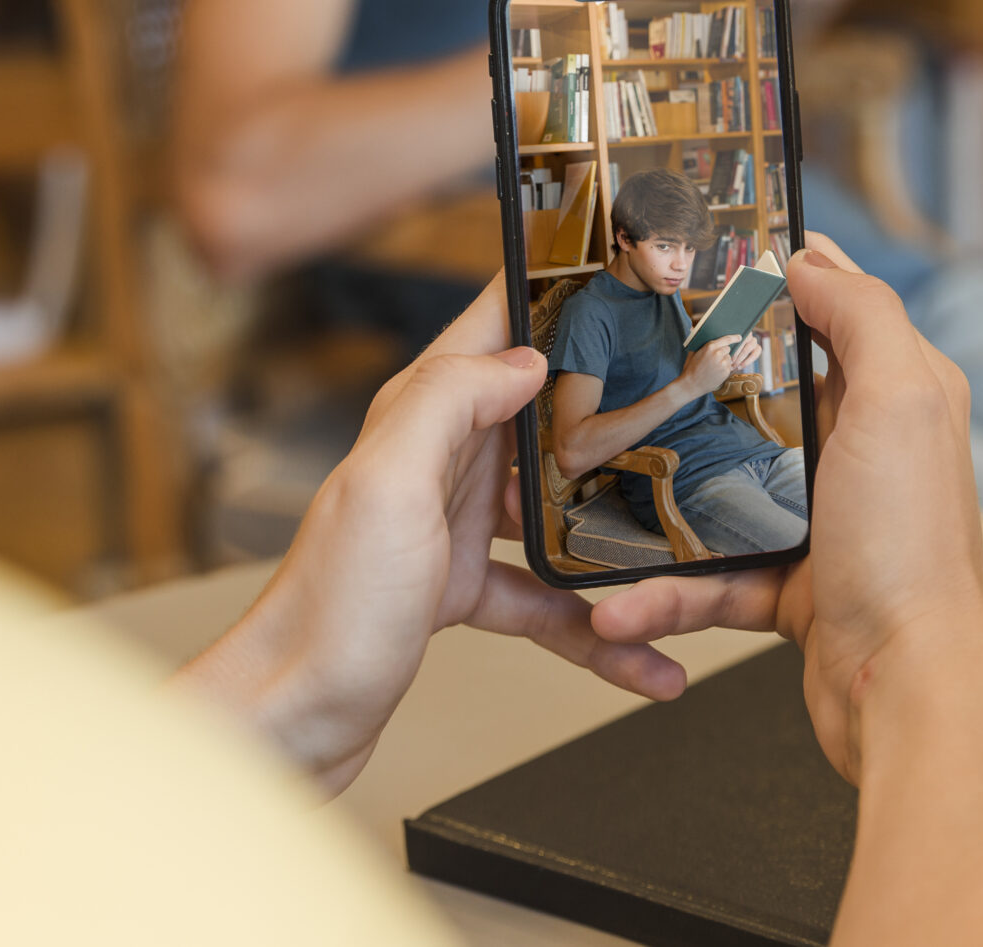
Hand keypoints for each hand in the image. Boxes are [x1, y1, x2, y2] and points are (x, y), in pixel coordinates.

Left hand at [176, 278, 688, 789]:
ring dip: (619, 528)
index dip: (552, 288)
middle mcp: (440, 461)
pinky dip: (597, 627)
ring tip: (682, 539)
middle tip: (693, 398)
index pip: (494, 325)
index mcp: (421, 417)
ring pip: (561, 506)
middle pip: (548, 414)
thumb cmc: (326, 610)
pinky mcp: (462, 590)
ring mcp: (454, 526)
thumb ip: (448, 402)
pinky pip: (549, 600)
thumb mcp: (386, 484)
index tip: (619, 263)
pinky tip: (643, 658)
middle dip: (618, 407)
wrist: (290, 719)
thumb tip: (527, 355)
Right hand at [592, 234, 982, 782]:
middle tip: (624, 369)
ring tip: (597, 502)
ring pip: (718, 489)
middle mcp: (863, 452)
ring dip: (656, 507)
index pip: (832, 311)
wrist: (905, 690)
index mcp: (897, 395)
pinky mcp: (789, 585)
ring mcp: (822, 521)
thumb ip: (863, 317)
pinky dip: (662, 593)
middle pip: (760, 395)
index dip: (774, 281)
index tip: (703, 261)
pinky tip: (620, 605)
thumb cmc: (912, 553)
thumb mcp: (901, 403)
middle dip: (689, 387)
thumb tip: (811, 260)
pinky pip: (708, 576)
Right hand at [682, 334, 748, 391]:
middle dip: (723, 351)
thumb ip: (698, 341)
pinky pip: (728, 366)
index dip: (734, 338)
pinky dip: (724, 367)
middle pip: (728, 348)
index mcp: (710, 347)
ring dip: (724, 359)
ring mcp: (723, 363)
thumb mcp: (693, 352)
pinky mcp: (726, 372)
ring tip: (714, 366)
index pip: (726, 339)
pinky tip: (716, 371)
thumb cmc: (691, 367)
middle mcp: (718, 354)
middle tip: (715, 357)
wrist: (691, 384)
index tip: (739, 337)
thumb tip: (693, 328)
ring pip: (729, 357)